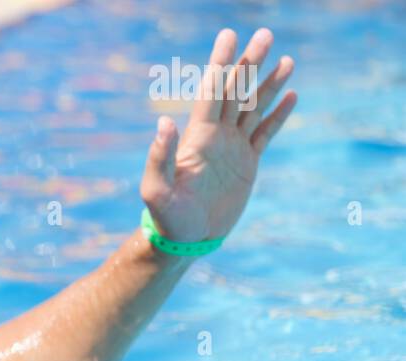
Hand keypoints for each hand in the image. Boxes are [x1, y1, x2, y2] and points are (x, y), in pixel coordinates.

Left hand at [141, 28, 297, 242]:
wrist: (185, 239)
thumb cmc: (166, 216)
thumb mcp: (156, 189)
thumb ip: (160, 156)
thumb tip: (164, 122)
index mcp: (197, 136)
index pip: (212, 92)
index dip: (220, 64)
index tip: (229, 36)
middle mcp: (216, 136)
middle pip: (236, 92)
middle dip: (249, 63)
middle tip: (265, 34)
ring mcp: (232, 147)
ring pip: (254, 107)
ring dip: (269, 83)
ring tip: (286, 58)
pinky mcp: (247, 163)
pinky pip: (265, 133)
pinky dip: (278, 115)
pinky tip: (291, 95)